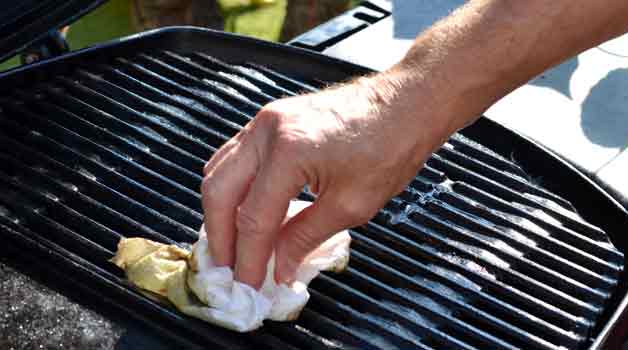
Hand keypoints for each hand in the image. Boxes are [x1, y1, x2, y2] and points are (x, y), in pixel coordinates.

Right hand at [200, 68, 467, 287]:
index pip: (254, 217)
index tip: (248, 285)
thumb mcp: (352, 204)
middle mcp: (268, 131)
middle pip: (219, 191)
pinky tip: (242, 210)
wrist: (407, 103)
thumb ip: (305, 237)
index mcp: (288, 152)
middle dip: (220, 236)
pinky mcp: (272, 119)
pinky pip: (235, 157)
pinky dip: (233, 188)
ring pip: (220, 171)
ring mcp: (266, 120)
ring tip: (232, 246)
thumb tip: (279, 267)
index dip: (248, 258)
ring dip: (221, 212)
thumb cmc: (390, 146)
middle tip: (228, 270)